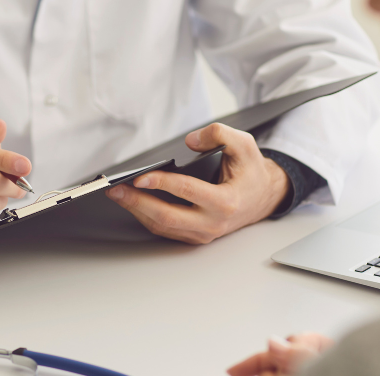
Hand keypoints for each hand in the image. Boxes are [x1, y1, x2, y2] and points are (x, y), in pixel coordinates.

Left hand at [105, 123, 289, 243]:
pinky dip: (146, 217)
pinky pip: (165, 230)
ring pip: (163, 227)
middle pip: (167, 217)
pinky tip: (133, 203)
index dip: (161, 183)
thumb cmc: (250, 172)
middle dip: (138, 203)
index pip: (188, 191)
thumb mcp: (244, 145)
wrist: (262, 197)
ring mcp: (203, 233)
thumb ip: (219, 135)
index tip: (140, 176)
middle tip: (117, 190)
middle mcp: (213, 222)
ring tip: (118, 195)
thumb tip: (190, 140)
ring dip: (137, 211)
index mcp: (226, 201)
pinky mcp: (194, 236)